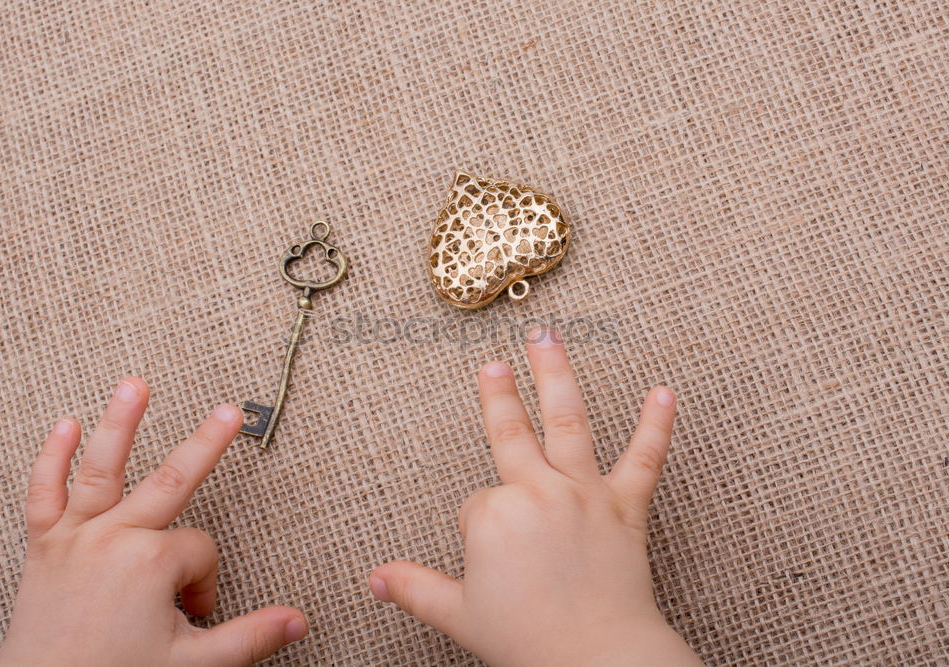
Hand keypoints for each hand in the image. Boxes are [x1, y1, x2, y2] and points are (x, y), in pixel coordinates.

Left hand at [0, 378, 307, 666]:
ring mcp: (77, 536)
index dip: (203, 584)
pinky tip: (63, 425)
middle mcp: (115, 538)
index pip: (201, 552)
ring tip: (134, 385)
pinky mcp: (45, 544)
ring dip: (120, 423)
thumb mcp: (192, 663)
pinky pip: (44, 493)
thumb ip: (249, 637)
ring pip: (102, 468)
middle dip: (207, 444)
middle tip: (229, 412)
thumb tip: (298, 621)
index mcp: (152, 563)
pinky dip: (50, 459)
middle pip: (172, 480)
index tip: (191, 612)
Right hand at [370, 329, 702, 665]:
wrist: (595, 659)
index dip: (482, 535)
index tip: (497, 566)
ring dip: (556, 375)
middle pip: (511, 431)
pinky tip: (664, 392)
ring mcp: (583, 493)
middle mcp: (537, 491)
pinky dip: (657, 424)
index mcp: (493, 515)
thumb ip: (414, 589)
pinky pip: (644, 458)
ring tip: (548, 338)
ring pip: (568, 421)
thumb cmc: (526, 639)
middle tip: (493, 361)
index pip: (476, 505)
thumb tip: (374, 579)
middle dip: (498, 393)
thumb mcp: (456, 614)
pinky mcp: (625, 506)